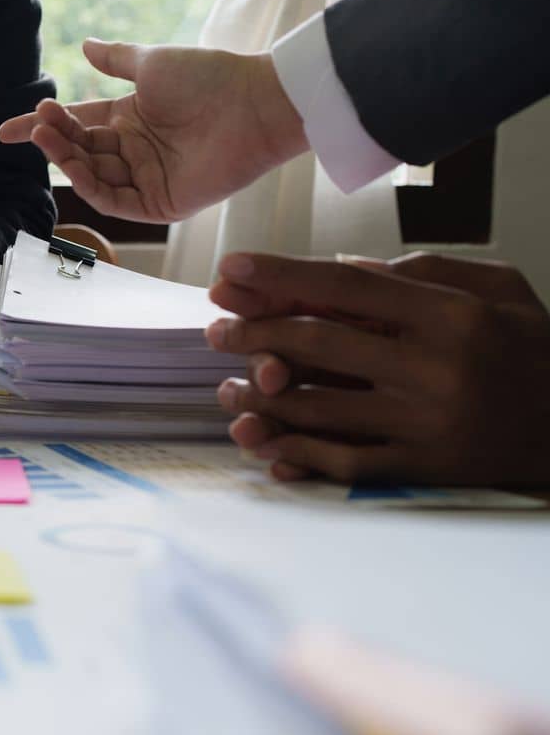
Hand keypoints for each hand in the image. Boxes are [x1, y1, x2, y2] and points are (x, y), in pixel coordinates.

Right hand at [0, 40, 308, 223]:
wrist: (255, 103)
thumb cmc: (211, 77)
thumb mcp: (152, 63)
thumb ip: (116, 59)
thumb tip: (86, 45)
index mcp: (131, 119)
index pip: (77, 125)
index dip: (44, 126)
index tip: (6, 129)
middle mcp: (134, 151)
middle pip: (80, 151)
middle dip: (53, 139)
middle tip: (36, 123)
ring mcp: (146, 180)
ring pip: (91, 177)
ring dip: (65, 159)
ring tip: (46, 136)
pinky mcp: (159, 205)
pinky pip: (114, 201)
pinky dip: (89, 186)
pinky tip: (73, 164)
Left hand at [204, 252, 549, 485]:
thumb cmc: (531, 348)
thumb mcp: (495, 289)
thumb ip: (420, 271)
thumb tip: (338, 267)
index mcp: (451, 316)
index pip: (347, 288)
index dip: (281, 277)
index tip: (230, 269)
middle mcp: (436, 369)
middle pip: (320, 346)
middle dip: (256, 335)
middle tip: (216, 330)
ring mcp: (427, 423)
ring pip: (320, 408)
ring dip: (262, 399)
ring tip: (228, 390)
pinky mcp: (423, 468)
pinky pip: (344, 462)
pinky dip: (297, 454)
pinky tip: (264, 444)